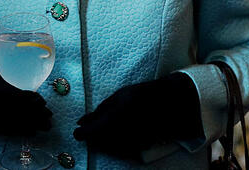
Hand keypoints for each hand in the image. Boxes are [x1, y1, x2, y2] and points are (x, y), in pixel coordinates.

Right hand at [0, 65, 51, 136]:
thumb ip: (4, 78)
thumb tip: (19, 82)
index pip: (21, 97)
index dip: (34, 100)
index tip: (42, 102)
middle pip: (23, 112)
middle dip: (38, 115)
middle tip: (49, 116)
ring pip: (18, 123)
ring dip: (33, 125)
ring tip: (46, 126)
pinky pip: (8, 131)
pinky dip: (21, 132)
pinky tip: (31, 133)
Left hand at [73, 73, 200, 159]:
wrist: (169, 106)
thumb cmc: (142, 96)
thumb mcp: (117, 97)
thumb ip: (97, 112)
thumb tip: (81, 122)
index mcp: (110, 121)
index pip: (87, 134)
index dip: (80, 133)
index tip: (78, 131)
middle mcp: (119, 136)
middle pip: (95, 144)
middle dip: (91, 137)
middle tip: (91, 128)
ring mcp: (128, 145)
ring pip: (106, 149)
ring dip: (101, 142)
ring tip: (105, 129)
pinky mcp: (137, 150)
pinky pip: (118, 152)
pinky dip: (113, 146)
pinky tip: (116, 135)